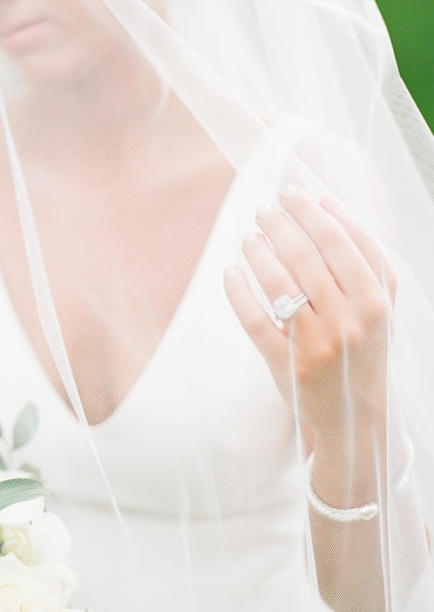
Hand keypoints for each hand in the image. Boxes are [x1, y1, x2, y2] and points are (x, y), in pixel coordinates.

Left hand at [223, 185, 395, 447]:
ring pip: (278, 282)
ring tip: (249, 236)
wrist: (355, 419)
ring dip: (257, 250)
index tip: (292, 192)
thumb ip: (365, 257)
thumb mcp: (380, 307)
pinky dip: (238, 290)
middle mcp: (350, 321)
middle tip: (263, 208)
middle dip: (280, 224)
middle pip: (306, 256)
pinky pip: (254, 318)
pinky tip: (231, 271)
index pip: (341, 241)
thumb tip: (326, 202)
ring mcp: (317, 344)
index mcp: (377, 301)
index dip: (312, 211)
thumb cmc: (365, 348)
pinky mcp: (287, 364)